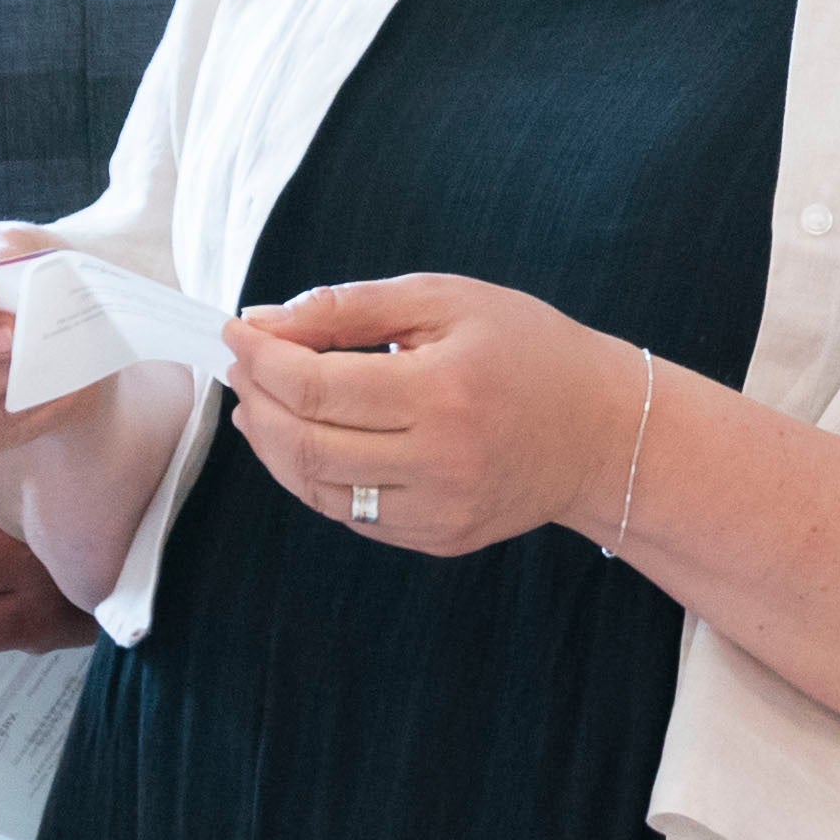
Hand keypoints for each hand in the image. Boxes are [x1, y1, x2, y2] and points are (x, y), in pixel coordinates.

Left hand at [222, 274, 642, 558]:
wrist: (604, 432)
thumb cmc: (528, 351)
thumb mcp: (446, 301)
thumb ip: (350, 307)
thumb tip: (263, 322)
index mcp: (442, 392)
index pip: (314, 387)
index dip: (260, 359)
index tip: (236, 333)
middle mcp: (439, 462)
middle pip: (303, 444)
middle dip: (255, 402)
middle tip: (243, 368)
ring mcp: (438, 511)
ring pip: (316, 489)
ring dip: (273, 445)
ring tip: (263, 403)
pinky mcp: (438, 538)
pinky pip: (350, 515)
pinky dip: (313, 477)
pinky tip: (309, 440)